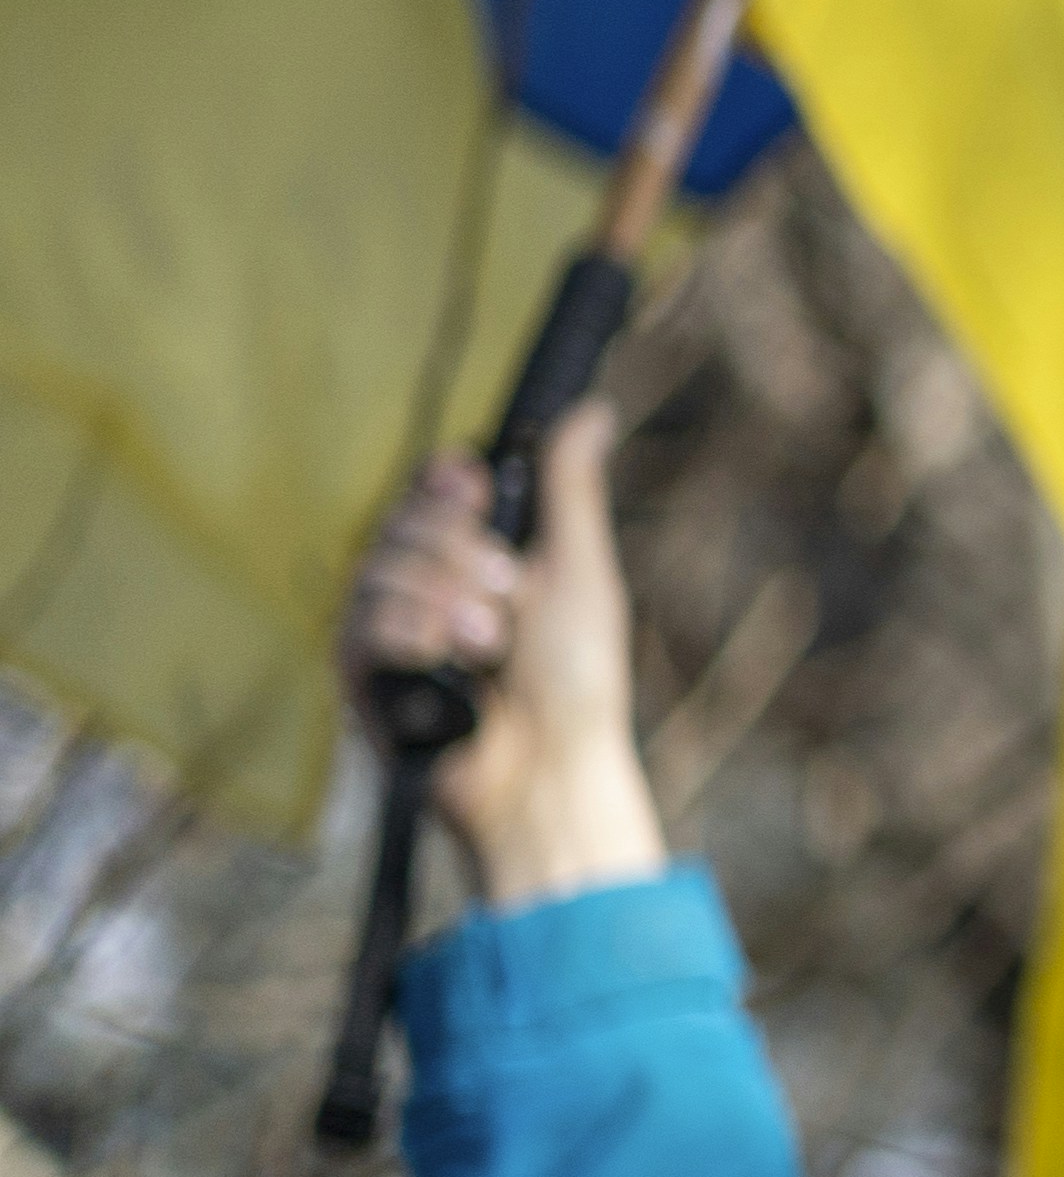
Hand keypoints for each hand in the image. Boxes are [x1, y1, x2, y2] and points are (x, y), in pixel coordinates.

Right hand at [343, 402, 667, 911]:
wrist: (549, 767)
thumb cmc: (575, 679)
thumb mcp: (579, 572)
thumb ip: (571, 490)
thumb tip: (592, 409)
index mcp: (470, 553)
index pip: (433, 485)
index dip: (449, 479)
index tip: (477, 486)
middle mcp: (419, 581)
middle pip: (404, 517)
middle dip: (463, 551)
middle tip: (509, 594)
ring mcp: (383, 626)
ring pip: (381, 566)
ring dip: (447, 601)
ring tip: (491, 646)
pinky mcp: (357, 672)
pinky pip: (361, 622)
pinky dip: (414, 636)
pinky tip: (448, 666)